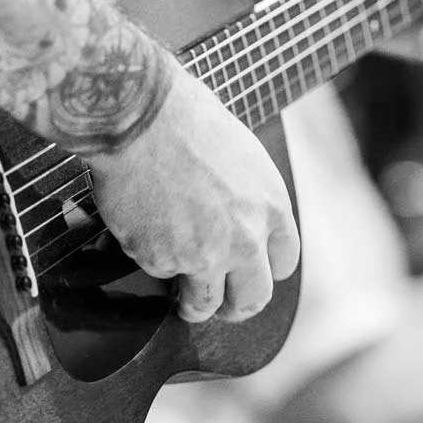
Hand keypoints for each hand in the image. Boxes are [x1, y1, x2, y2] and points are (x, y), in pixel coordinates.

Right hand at [88, 65, 299, 324]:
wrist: (139, 116)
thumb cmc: (184, 115)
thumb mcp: (239, 151)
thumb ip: (246, 195)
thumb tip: (237, 213)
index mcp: (271, 205)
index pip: (284, 260)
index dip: (265, 268)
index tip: (251, 271)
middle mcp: (245, 238)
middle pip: (253, 298)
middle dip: (237, 306)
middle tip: (222, 305)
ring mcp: (203, 255)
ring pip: (204, 304)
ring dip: (194, 305)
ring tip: (182, 300)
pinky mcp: (162, 261)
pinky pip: (158, 271)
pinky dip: (150, 257)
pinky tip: (143, 229)